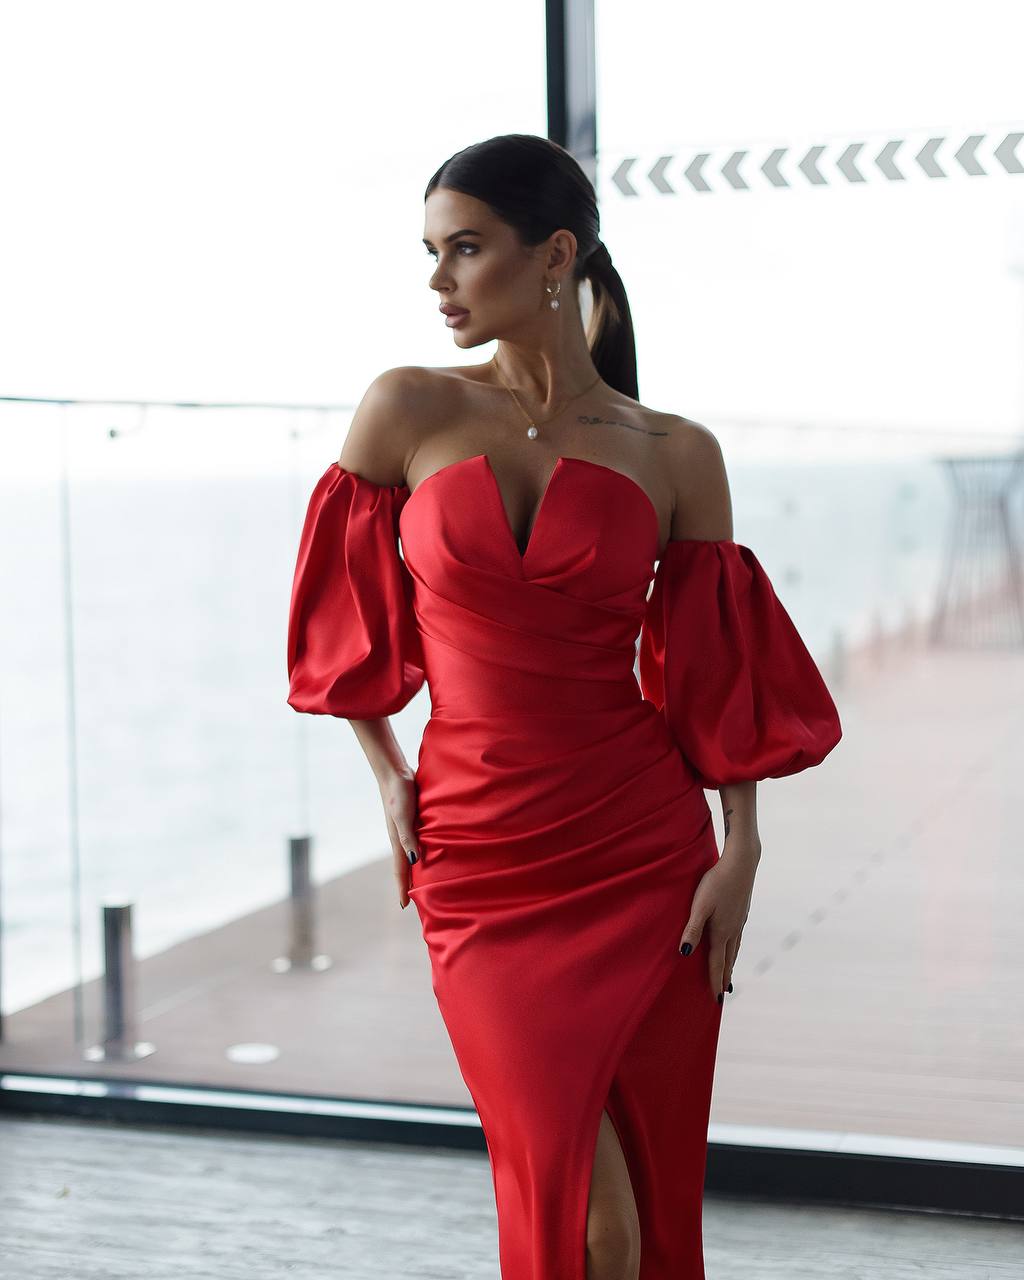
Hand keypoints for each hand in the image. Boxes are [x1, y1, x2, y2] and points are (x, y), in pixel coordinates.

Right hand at [379, 771, 420, 909]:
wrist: (395, 771)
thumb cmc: (399, 792)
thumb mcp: (403, 815)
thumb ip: (408, 837)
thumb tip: (414, 861)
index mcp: (397, 840)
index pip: (400, 870)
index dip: (402, 888)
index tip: (404, 906)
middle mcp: (401, 837)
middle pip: (405, 865)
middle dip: (408, 882)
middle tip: (414, 900)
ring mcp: (406, 828)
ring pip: (412, 853)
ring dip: (415, 868)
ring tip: (423, 881)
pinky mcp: (413, 819)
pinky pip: (418, 841)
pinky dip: (422, 851)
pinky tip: (430, 851)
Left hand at [677, 834, 760, 1002]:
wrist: (742, 863)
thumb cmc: (717, 883)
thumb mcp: (700, 905)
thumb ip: (692, 929)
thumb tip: (684, 954)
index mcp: (721, 932)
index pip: (716, 963)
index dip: (714, 981)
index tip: (715, 1000)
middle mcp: (733, 930)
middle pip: (728, 960)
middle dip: (724, 977)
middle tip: (723, 994)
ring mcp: (739, 921)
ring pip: (735, 949)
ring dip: (730, 964)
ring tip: (729, 975)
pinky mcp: (742, 911)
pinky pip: (738, 938)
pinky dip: (734, 948)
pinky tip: (733, 944)